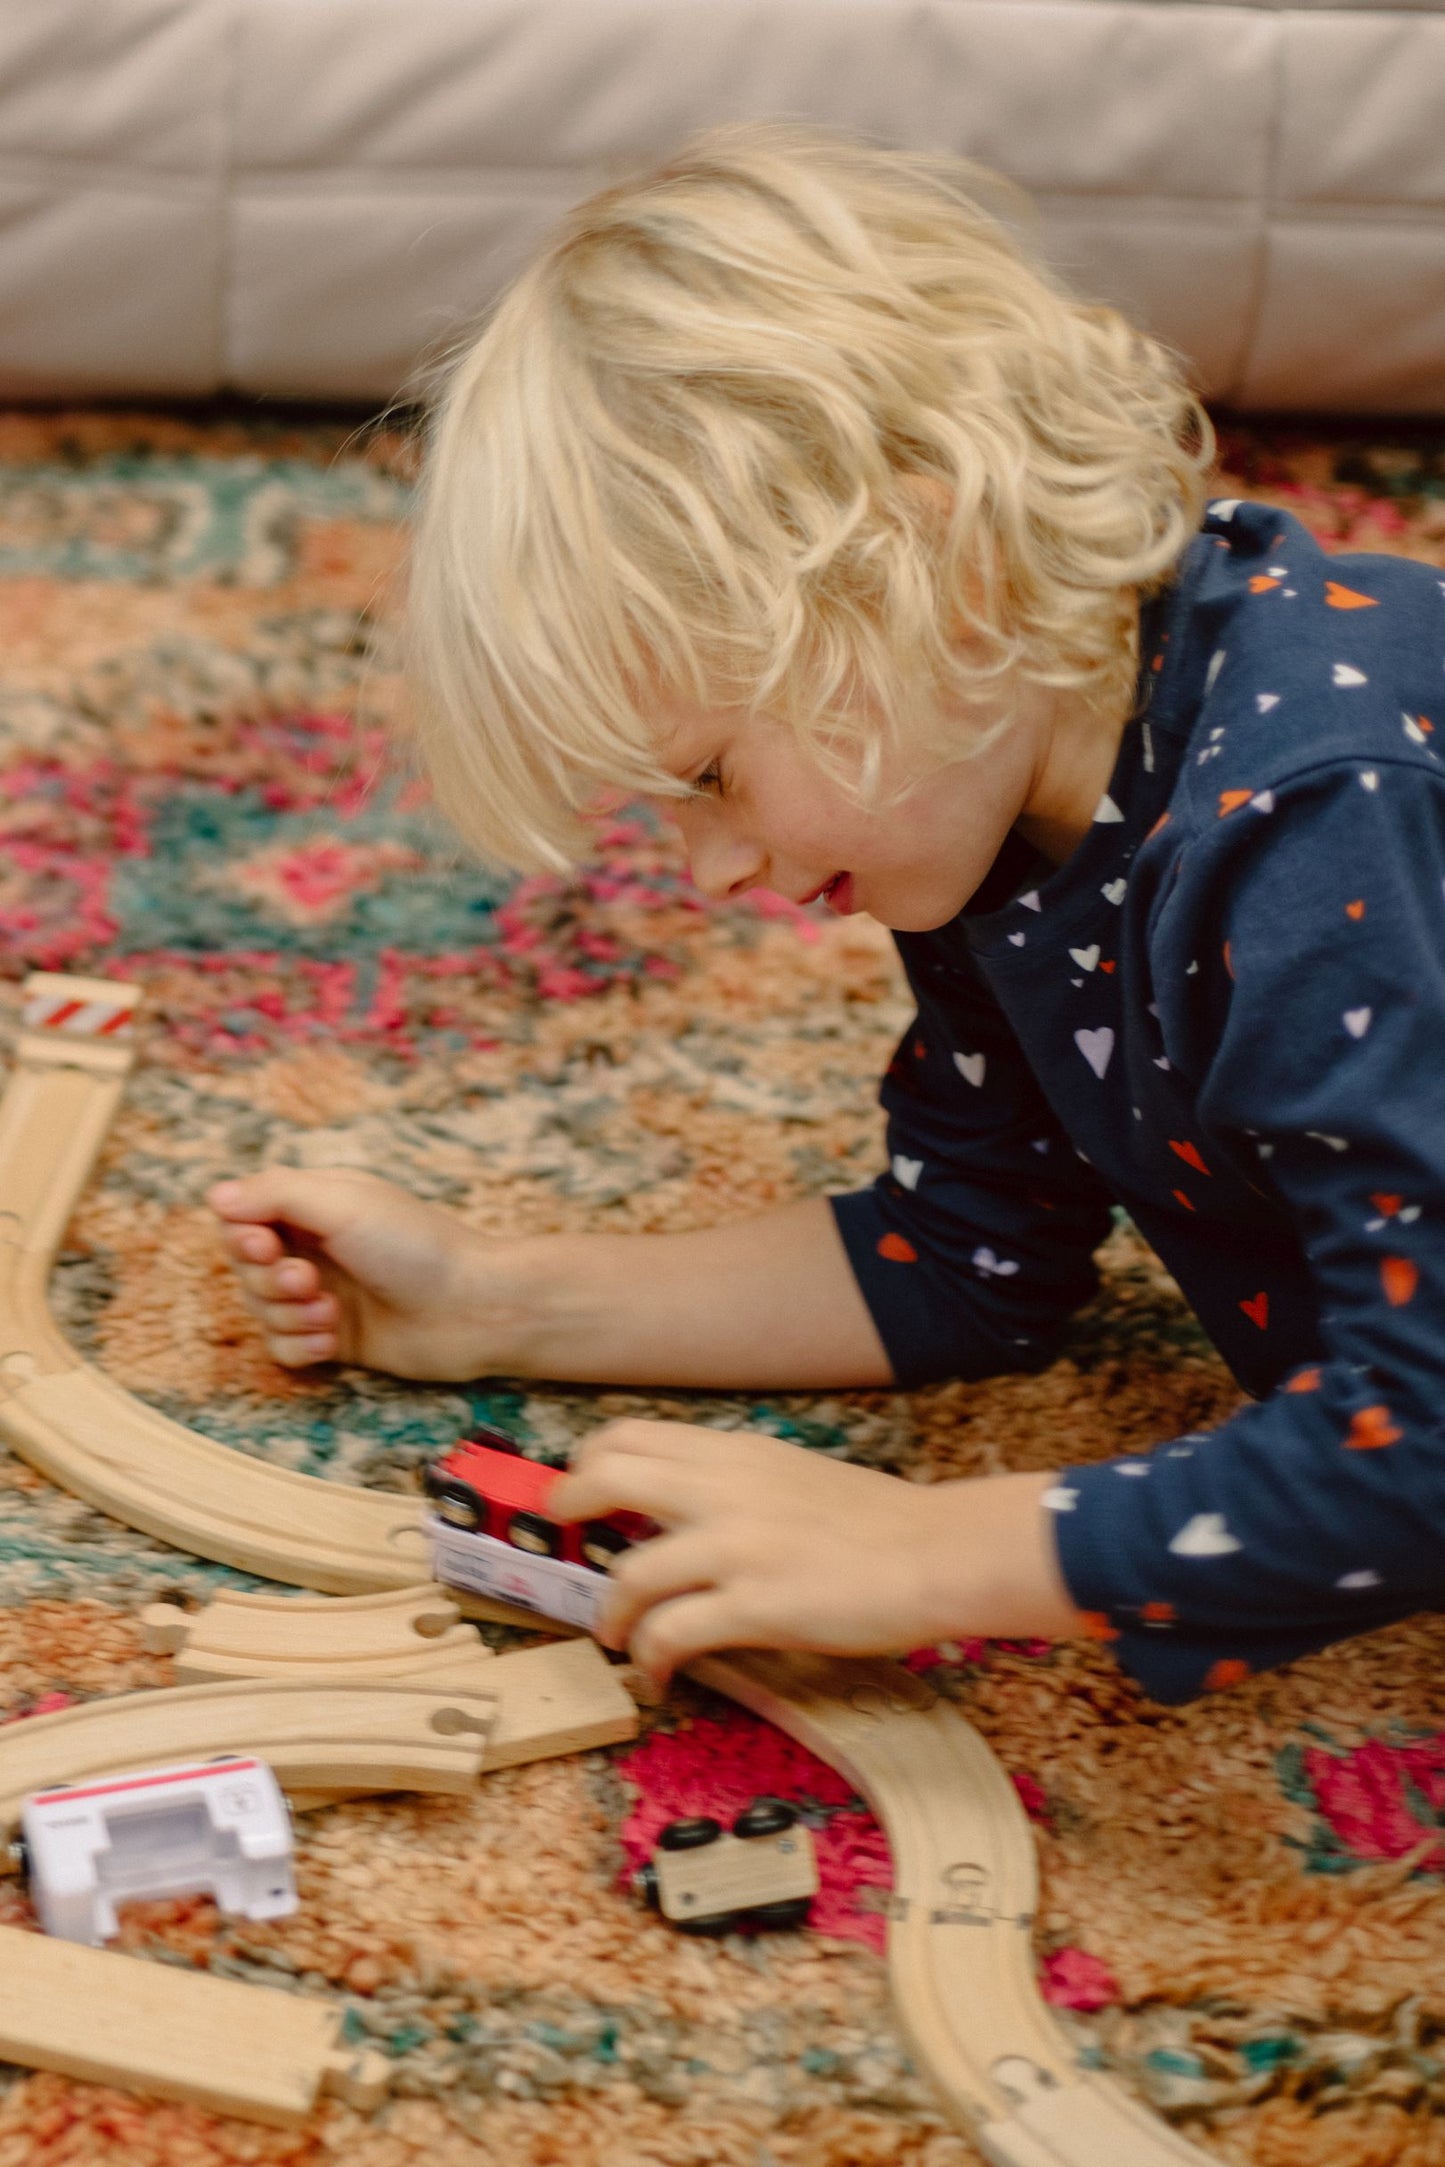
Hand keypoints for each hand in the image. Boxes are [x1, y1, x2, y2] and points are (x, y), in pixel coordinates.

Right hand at [207, 1167, 506, 1378]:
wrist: (473, 1309)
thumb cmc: (415, 1246)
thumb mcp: (343, 1204)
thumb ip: (275, 1194)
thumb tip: (216, 1195)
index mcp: (316, 1206)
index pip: (243, 1216)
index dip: (242, 1235)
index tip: (265, 1245)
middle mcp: (315, 1248)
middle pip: (245, 1267)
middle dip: (269, 1280)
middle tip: (309, 1281)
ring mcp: (323, 1295)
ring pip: (261, 1311)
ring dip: (287, 1315)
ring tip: (331, 1311)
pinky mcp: (334, 1339)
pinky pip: (283, 1348)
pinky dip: (299, 1346)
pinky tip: (332, 1341)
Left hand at [550, 1420, 1083, 1682]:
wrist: (940, 1552)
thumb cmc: (883, 1523)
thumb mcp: (797, 1477)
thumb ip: (741, 1485)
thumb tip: (697, 1511)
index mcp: (735, 1455)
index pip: (631, 1435)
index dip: (589, 1462)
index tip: (583, 1491)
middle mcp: (722, 1490)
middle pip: (604, 1477)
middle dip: (569, 1511)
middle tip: (568, 1541)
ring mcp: (735, 1548)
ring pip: (627, 1573)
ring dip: (610, 1616)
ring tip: (619, 1639)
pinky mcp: (754, 1606)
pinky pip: (671, 1635)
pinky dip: (651, 1661)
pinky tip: (659, 1679)